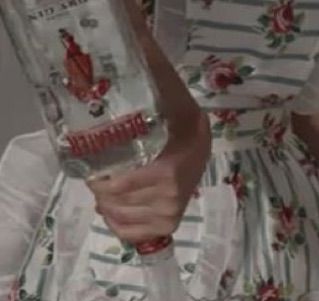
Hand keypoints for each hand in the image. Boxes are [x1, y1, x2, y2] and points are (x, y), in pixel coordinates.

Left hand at [88, 0, 210, 243]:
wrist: (199, 139)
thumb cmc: (177, 115)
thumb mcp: (164, 87)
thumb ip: (146, 60)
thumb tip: (127, 13)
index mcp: (175, 161)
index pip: (130, 184)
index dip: (105, 182)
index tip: (94, 171)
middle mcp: (177, 190)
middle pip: (122, 202)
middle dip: (102, 191)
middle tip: (98, 178)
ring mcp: (176, 208)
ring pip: (127, 220)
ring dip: (109, 208)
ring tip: (107, 192)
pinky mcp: (173, 221)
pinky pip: (138, 235)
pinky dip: (122, 227)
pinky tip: (118, 211)